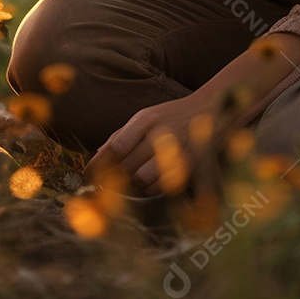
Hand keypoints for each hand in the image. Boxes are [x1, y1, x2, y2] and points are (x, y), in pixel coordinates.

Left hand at [86, 93, 219, 194]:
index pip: (115, 147)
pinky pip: (161, 186)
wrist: (211, 110)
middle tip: (107, 182)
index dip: (99, 164)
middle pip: (126, 166)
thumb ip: (120, 135)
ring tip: (133, 179)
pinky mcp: (188, 166)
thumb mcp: (144, 118)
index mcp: (145, 119)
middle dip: (113, 177)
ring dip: (133, 184)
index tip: (88, 173)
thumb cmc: (171, 116)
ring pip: (142, 180)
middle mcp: (159, 134)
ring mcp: (175, 151)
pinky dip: (151, 188)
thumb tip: (97, 157)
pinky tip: (152, 180)